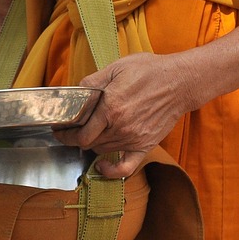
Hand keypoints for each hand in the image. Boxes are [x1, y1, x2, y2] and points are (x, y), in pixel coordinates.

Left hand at [51, 51, 192, 177]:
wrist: (180, 82)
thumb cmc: (148, 71)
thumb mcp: (115, 68)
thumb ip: (92, 82)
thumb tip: (75, 92)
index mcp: (110, 107)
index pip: (80, 131)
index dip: (65, 132)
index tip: (59, 129)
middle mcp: (120, 126)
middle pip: (88, 143)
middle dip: (73, 139)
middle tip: (67, 133)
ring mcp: (134, 138)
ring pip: (102, 151)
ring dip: (91, 145)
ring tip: (85, 137)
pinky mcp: (146, 146)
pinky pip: (126, 167)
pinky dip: (111, 171)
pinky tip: (101, 166)